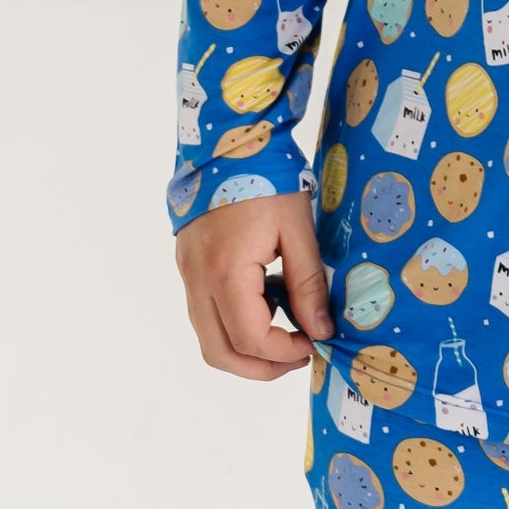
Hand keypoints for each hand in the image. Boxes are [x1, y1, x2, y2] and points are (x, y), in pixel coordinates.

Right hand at [174, 190, 333, 378]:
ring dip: (245, 347)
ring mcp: (188, 275)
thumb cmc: (267, 179)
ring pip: (208, 338)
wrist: (228, 141)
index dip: (283, 352)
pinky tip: (265, 299)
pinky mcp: (188, 266)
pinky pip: (205, 313)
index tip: (313, 344)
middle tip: (298, 355)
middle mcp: (198, 281)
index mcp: (225, 272)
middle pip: (220, 353)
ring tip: (285, 325)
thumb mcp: (298, 228)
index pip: (250, 339)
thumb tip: (321, 330)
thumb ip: (308, 283)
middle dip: (261, 366)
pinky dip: (233, 322)